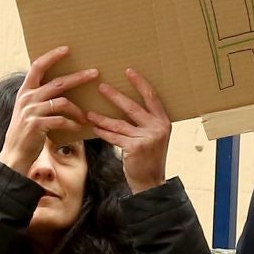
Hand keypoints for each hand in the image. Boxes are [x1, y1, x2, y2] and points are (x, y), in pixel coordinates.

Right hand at [0, 47, 97, 175]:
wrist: (14, 155)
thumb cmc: (26, 133)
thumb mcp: (29, 111)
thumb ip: (40, 98)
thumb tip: (61, 88)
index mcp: (25, 91)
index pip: (37, 66)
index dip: (52, 56)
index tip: (66, 49)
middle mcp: (27, 98)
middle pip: (58, 82)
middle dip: (78, 77)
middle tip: (95, 73)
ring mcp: (31, 111)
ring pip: (63, 102)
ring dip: (78, 110)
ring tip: (86, 116)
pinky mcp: (37, 125)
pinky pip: (61, 120)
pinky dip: (72, 124)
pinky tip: (78, 128)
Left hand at [87, 68, 171, 192]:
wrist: (151, 182)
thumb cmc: (149, 158)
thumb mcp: (154, 137)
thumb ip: (146, 122)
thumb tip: (125, 105)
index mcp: (164, 121)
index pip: (151, 97)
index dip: (140, 83)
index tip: (128, 71)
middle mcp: (157, 127)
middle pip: (132, 107)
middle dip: (115, 96)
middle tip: (101, 86)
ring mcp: (147, 138)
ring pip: (119, 124)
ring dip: (102, 118)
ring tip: (89, 112)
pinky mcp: (135, 147)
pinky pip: (115, 137)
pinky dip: (103, 132)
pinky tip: (94, 128)